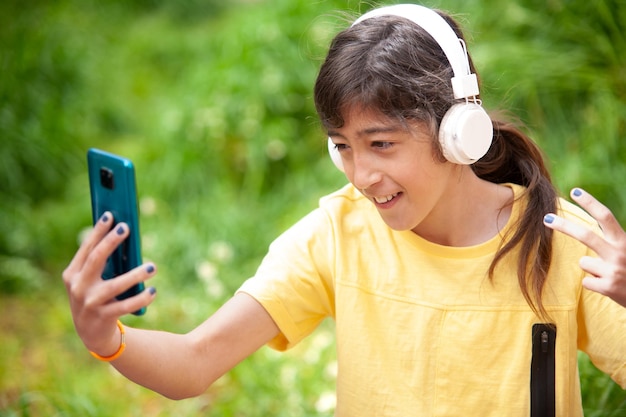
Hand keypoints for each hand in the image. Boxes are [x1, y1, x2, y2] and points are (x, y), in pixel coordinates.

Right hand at [62, 212, 156, 356]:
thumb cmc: (95, 296)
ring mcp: (90, 303)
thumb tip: (123, 236)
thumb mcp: (91, 280)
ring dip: (136, 274)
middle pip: (96, 259)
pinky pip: (125, 306)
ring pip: (115, 285)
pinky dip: (141, 298)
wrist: (90, 332)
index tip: (110, 215)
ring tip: (153, 266)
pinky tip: (153, 291)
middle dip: (111, 242)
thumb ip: (102, 262)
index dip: (98, 231)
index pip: (86, 248)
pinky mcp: (103, 317)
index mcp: (72, 274)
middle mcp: (78, 287)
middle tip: (126, 227)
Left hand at [543, 188, 625, 306]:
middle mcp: (619, 253)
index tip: (575, 191)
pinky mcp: (609, 287)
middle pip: (586, 235)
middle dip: (564, 226)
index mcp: (624, 241)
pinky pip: (586, 282)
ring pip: (583, 263)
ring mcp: (614, 270)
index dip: (590, 203)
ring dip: (592, 270)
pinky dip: (594, 285)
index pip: (606, 217)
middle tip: (546, 218)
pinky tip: (609, 288)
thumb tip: (582, 230)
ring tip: (608, 275)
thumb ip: (611, 242)